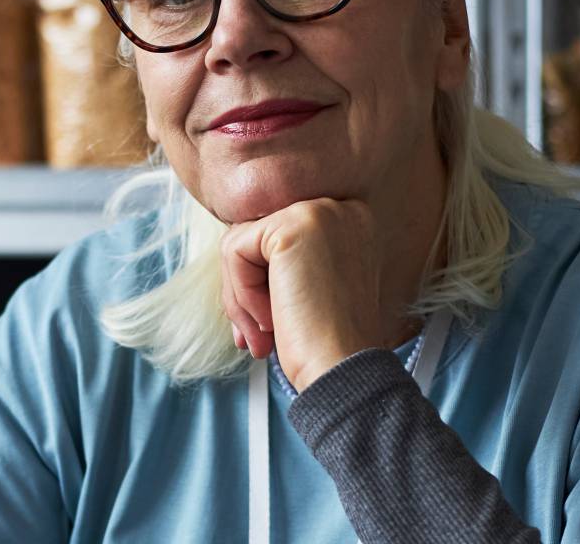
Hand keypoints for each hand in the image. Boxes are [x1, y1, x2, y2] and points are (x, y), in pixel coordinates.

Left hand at [221, 198, 390, 390]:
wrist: (344, 372)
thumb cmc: (325, 343)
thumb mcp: (306, 288)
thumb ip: (278, 259)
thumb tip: (231, 246)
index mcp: (348, 222)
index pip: (275, 237)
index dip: (261, 283)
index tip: (267, 326)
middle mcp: (339, 208)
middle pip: (255, 237)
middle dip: (245, 291)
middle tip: (257, 338)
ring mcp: (318, 212)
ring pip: (239, 244)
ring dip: (241, 297)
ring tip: (265, 334)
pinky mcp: (293, 227)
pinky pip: (235, 251)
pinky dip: (241, 294)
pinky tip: (270, 322)